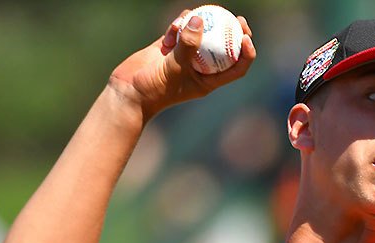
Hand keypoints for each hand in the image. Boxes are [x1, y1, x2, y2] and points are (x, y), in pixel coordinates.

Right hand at [107, 10, 255, 119]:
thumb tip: (199, 18)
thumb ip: (188, 45)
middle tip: (235, 17)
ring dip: (197, 25)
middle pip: (224, 47)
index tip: (246, 37)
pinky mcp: (168, 47)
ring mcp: (184, 56)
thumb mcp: (174, 68)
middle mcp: (200, 67)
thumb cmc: (155, 89)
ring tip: (192, 22)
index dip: (246, 53)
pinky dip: (177, 26)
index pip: (236, 67)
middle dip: (232, 32)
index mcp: (209, 80)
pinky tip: (170, 31)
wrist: (128, 93)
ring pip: (200, 34)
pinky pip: (180, 30)